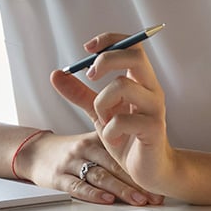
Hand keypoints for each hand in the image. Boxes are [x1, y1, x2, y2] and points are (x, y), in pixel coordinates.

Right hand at [15, 130, 162, 205]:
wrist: (35, 151)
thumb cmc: (71, 150)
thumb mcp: (92, 140)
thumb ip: (117, 147)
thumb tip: (148, 161)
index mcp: (98, 139)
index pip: (123, 154)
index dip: (142, 169)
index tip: (158, 184)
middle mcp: (86, 149)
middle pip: (115, 166)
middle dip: (137, 182)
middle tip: (154, 196)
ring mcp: (72, 163)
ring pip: (100, 176)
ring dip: (121, 190)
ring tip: (138, 200)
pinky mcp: (58, 177)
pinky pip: (77, 186)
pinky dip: (93, 194)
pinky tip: (107, 200)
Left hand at [50, 32, 176, 191]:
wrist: (150, 171)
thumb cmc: (128, 138)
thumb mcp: (100, 112)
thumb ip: (80, 93)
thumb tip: (56, 74)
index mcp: (140, 81)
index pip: (132, 45)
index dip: (110, 40)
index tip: (87, 48)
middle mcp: (151, 89)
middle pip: (135, 56)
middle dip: (106, 60)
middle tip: (90, 76)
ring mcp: (154, 108)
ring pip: (123, 86)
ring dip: (103, 103)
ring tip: (104, 121)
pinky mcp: (153, 129)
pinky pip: (123, 120)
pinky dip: (110, 131)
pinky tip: (113, 140)